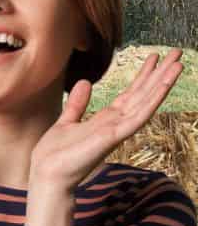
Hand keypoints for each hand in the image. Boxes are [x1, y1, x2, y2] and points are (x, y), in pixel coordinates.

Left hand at [29, 49, 184, 191]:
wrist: (47, 173)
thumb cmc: (56, 153)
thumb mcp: (67, 120)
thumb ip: (78, 103)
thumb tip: (84, 82)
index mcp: (107, 119)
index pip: (131, 93)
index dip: (143, 75)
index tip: (154, 57)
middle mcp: (117, 123)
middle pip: (143, 94)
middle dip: (160, 74)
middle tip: (177, 53)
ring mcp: (118, 130)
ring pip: (146, 102)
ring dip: (162, 83)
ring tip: (178, 63)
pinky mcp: (114, 136)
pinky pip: (137, 116)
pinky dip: (151, 100)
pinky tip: (162, 86)